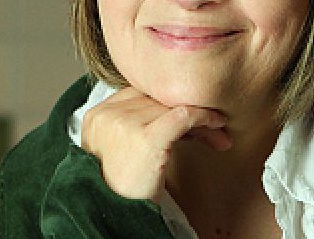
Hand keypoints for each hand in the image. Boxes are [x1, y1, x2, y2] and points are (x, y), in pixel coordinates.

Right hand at [81, 86, 231, 202]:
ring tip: (217, 134)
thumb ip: (136, 124)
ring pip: (172, 107)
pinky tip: (216, 124)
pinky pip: (183, 116)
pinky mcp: (144, 138)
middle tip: (212, 127)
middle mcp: (106, 115)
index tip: (188, 120)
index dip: (167, 104)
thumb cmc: (124, 190)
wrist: (118, 219)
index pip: (140, 95)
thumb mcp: (123, 149)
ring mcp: (123, 124)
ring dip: (201, 119)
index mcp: (96, 116)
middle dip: (186, 112)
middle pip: (157, 99)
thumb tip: (176, 106)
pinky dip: (204, 117)